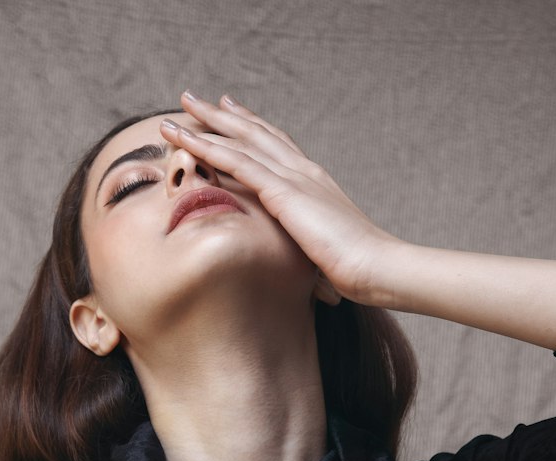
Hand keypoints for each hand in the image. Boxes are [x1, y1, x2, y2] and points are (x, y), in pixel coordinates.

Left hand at [161, 91, 397, 305]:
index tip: (229, 109)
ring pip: (242, 141)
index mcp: (314, 182)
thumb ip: (307, 240)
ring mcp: (295, 178)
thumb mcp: (325, 248)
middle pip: (256, 132)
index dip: (251, 126)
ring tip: (180, 108)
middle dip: (223, 114)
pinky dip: (211, 149)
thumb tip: (299, 254)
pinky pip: (239, 163)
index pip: (277, 145)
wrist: (376, 267)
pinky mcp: (284, 193)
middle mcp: (304, 171)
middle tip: (194, 98)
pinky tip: (188, 140)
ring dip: (207, 124)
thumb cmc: (356, 268)